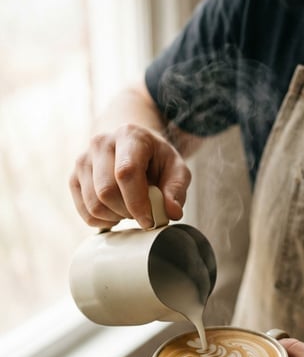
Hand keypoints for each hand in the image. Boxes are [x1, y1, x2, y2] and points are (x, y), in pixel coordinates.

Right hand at [70, 123, 190, 228]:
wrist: (131, 145)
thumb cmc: (155, 158)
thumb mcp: (176, 168)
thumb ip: (176, 189)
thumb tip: (172, 212)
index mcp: (130, 135)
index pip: (126, 172)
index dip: (137, 202)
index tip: (149, 220)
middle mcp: (101, 143)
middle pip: (106, 191)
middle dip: (128, 211)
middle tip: (143, 212)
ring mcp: (83, 160)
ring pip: (94, 204)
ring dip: (116, 217)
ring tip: (130, 210)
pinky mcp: (74, 177)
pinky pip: (84, 211)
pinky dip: (103, 221)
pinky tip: (116, 212)